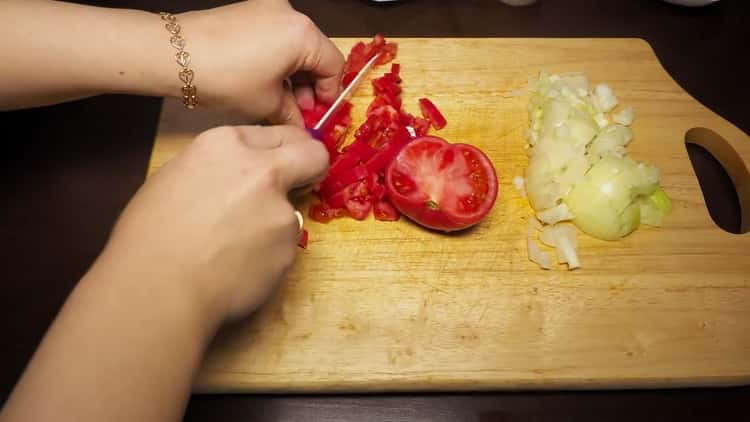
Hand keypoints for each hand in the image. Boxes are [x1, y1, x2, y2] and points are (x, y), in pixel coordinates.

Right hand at [101, 126, 327, 322]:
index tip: (283, 164)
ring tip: (233, 248)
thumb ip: (219, 168)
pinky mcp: (289, 249)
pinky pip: (284, 248)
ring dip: (275, 225)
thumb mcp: (176, 176)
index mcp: (227, 144)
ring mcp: (281, 211)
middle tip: (301, 183)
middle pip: (313, 155)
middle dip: (312, 167)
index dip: (284, 151)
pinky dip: (267, 257)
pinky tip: (237, 268)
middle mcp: (262, 171)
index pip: (280, 133)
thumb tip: (238, 178)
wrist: (157, 287)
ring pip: (294, 211)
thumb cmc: (148, 235)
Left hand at [179, 0, 344, 124]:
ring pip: (295, 46)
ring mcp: (268, 8)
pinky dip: (277, 60)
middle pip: (316, 53)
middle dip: (309, 85)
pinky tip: (264, 83)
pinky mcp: (249, 11)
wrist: (174, 55)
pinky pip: (276, 37)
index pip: (333, 65)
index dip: (328, 94)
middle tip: (298, 112)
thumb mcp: (266, 104)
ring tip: (279, 101)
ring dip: (293, 74)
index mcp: (303, 33)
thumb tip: (301, 125)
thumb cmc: (224, 77)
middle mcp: (290, 13)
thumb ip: (292, 114)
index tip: (318, 114)